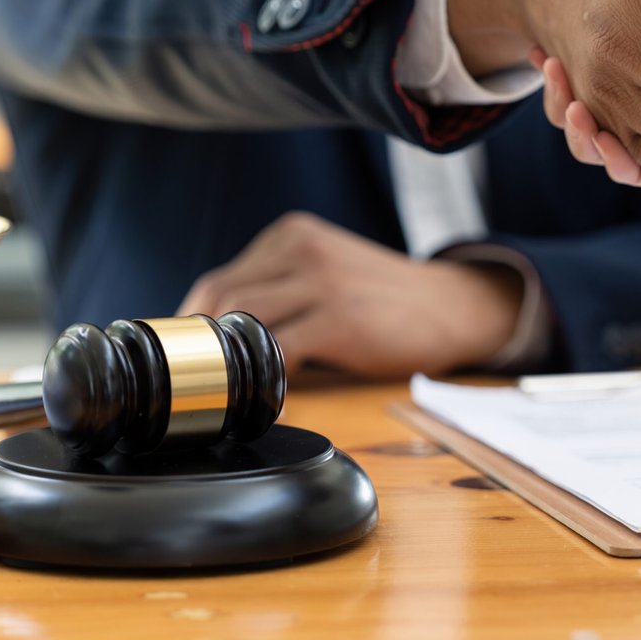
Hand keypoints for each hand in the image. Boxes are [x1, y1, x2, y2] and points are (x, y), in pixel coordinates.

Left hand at [175, 212, 522, 377]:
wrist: (453, 306)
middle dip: (198, 347)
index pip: (219, 280)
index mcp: (290, 235)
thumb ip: (278, 291)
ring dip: (226, 365)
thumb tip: (218, 342)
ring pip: (242, 322)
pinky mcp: (341, 318)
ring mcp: (322, 281)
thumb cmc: (382, 299)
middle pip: (219, 297)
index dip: (193, 327)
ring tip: (224, 396)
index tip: (187, 363)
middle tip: (194, 386)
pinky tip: (264, 404)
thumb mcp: (324, 273)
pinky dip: (263, 383)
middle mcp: (301, 248)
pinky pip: (279, 354)